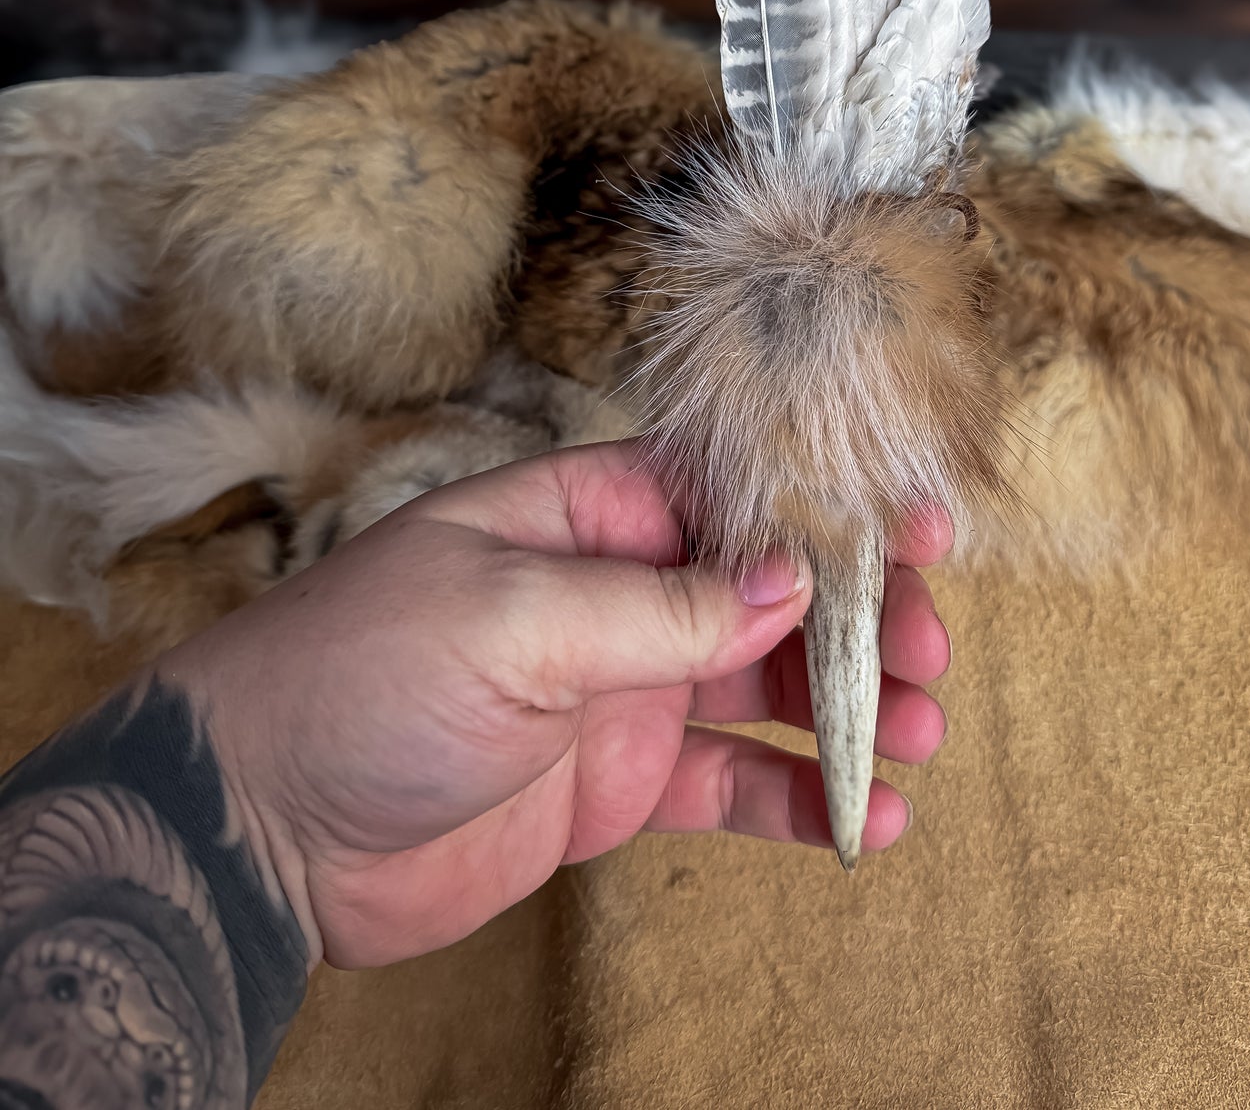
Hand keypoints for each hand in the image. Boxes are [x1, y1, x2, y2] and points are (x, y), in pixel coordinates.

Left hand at [161, 442, 952, 969]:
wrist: (259, 822)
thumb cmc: (358, 673)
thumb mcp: (512, 619)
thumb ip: (658, 607)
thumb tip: (787, 581)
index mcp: (581, 514)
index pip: (728, 491)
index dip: (825, 507)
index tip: (917, 526)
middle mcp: (611, 591)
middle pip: (764, 589)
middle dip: (853, 615)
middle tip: (926, 653)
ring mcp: (616, 689)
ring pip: (759, 684)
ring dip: (842, 705)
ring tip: (919, 731)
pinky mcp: (611, 785)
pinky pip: (724, 784)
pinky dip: (794, 798)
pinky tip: (863, 818)